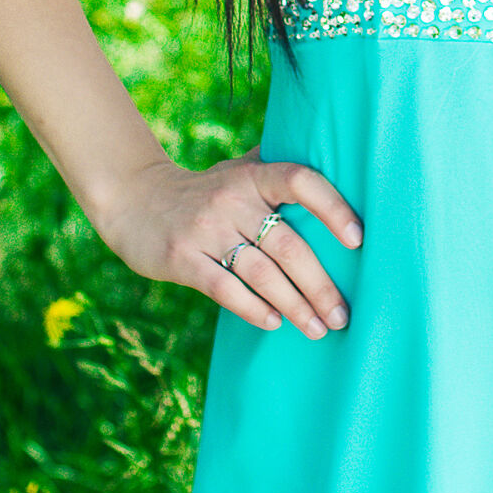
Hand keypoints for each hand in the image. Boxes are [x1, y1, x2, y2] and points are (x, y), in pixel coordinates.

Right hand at [93, 144, 363, 337]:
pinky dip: (253, 309)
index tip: (358, 239)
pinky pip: (225, 289)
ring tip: (318, 329)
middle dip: (320, 286)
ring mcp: (206, 230)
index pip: (300, 181)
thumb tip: (334, 164)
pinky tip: (275, 323)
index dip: (332, 207)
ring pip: (261, 274)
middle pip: (288, 245)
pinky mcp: (183, 259)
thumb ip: (275, 168)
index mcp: (253, 176)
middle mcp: (232, 199)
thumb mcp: (236, 169)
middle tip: (342, 315)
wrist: (134, 199)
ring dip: (295, 306)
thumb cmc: (203, 190)